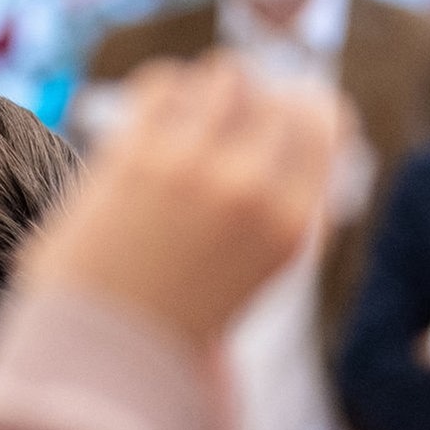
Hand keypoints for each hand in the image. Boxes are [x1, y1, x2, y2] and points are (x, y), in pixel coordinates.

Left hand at [18, 54, 341, 345]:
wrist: (104, 355)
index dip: (308, 103)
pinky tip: (154, 118)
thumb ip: (293, 204)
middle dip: (254, 99)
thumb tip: (322, 124)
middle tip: (226, 120)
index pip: (326, 119)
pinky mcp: (134, 157)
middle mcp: (249, 189)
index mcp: (290, 224)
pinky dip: (163, 90)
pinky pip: (164, 82)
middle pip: (273, 93)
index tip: (288, 106)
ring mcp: (191, 168)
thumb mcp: (263, 270)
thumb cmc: (182, 316)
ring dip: (208, 89)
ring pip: (224, 75)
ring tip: (190, 117)